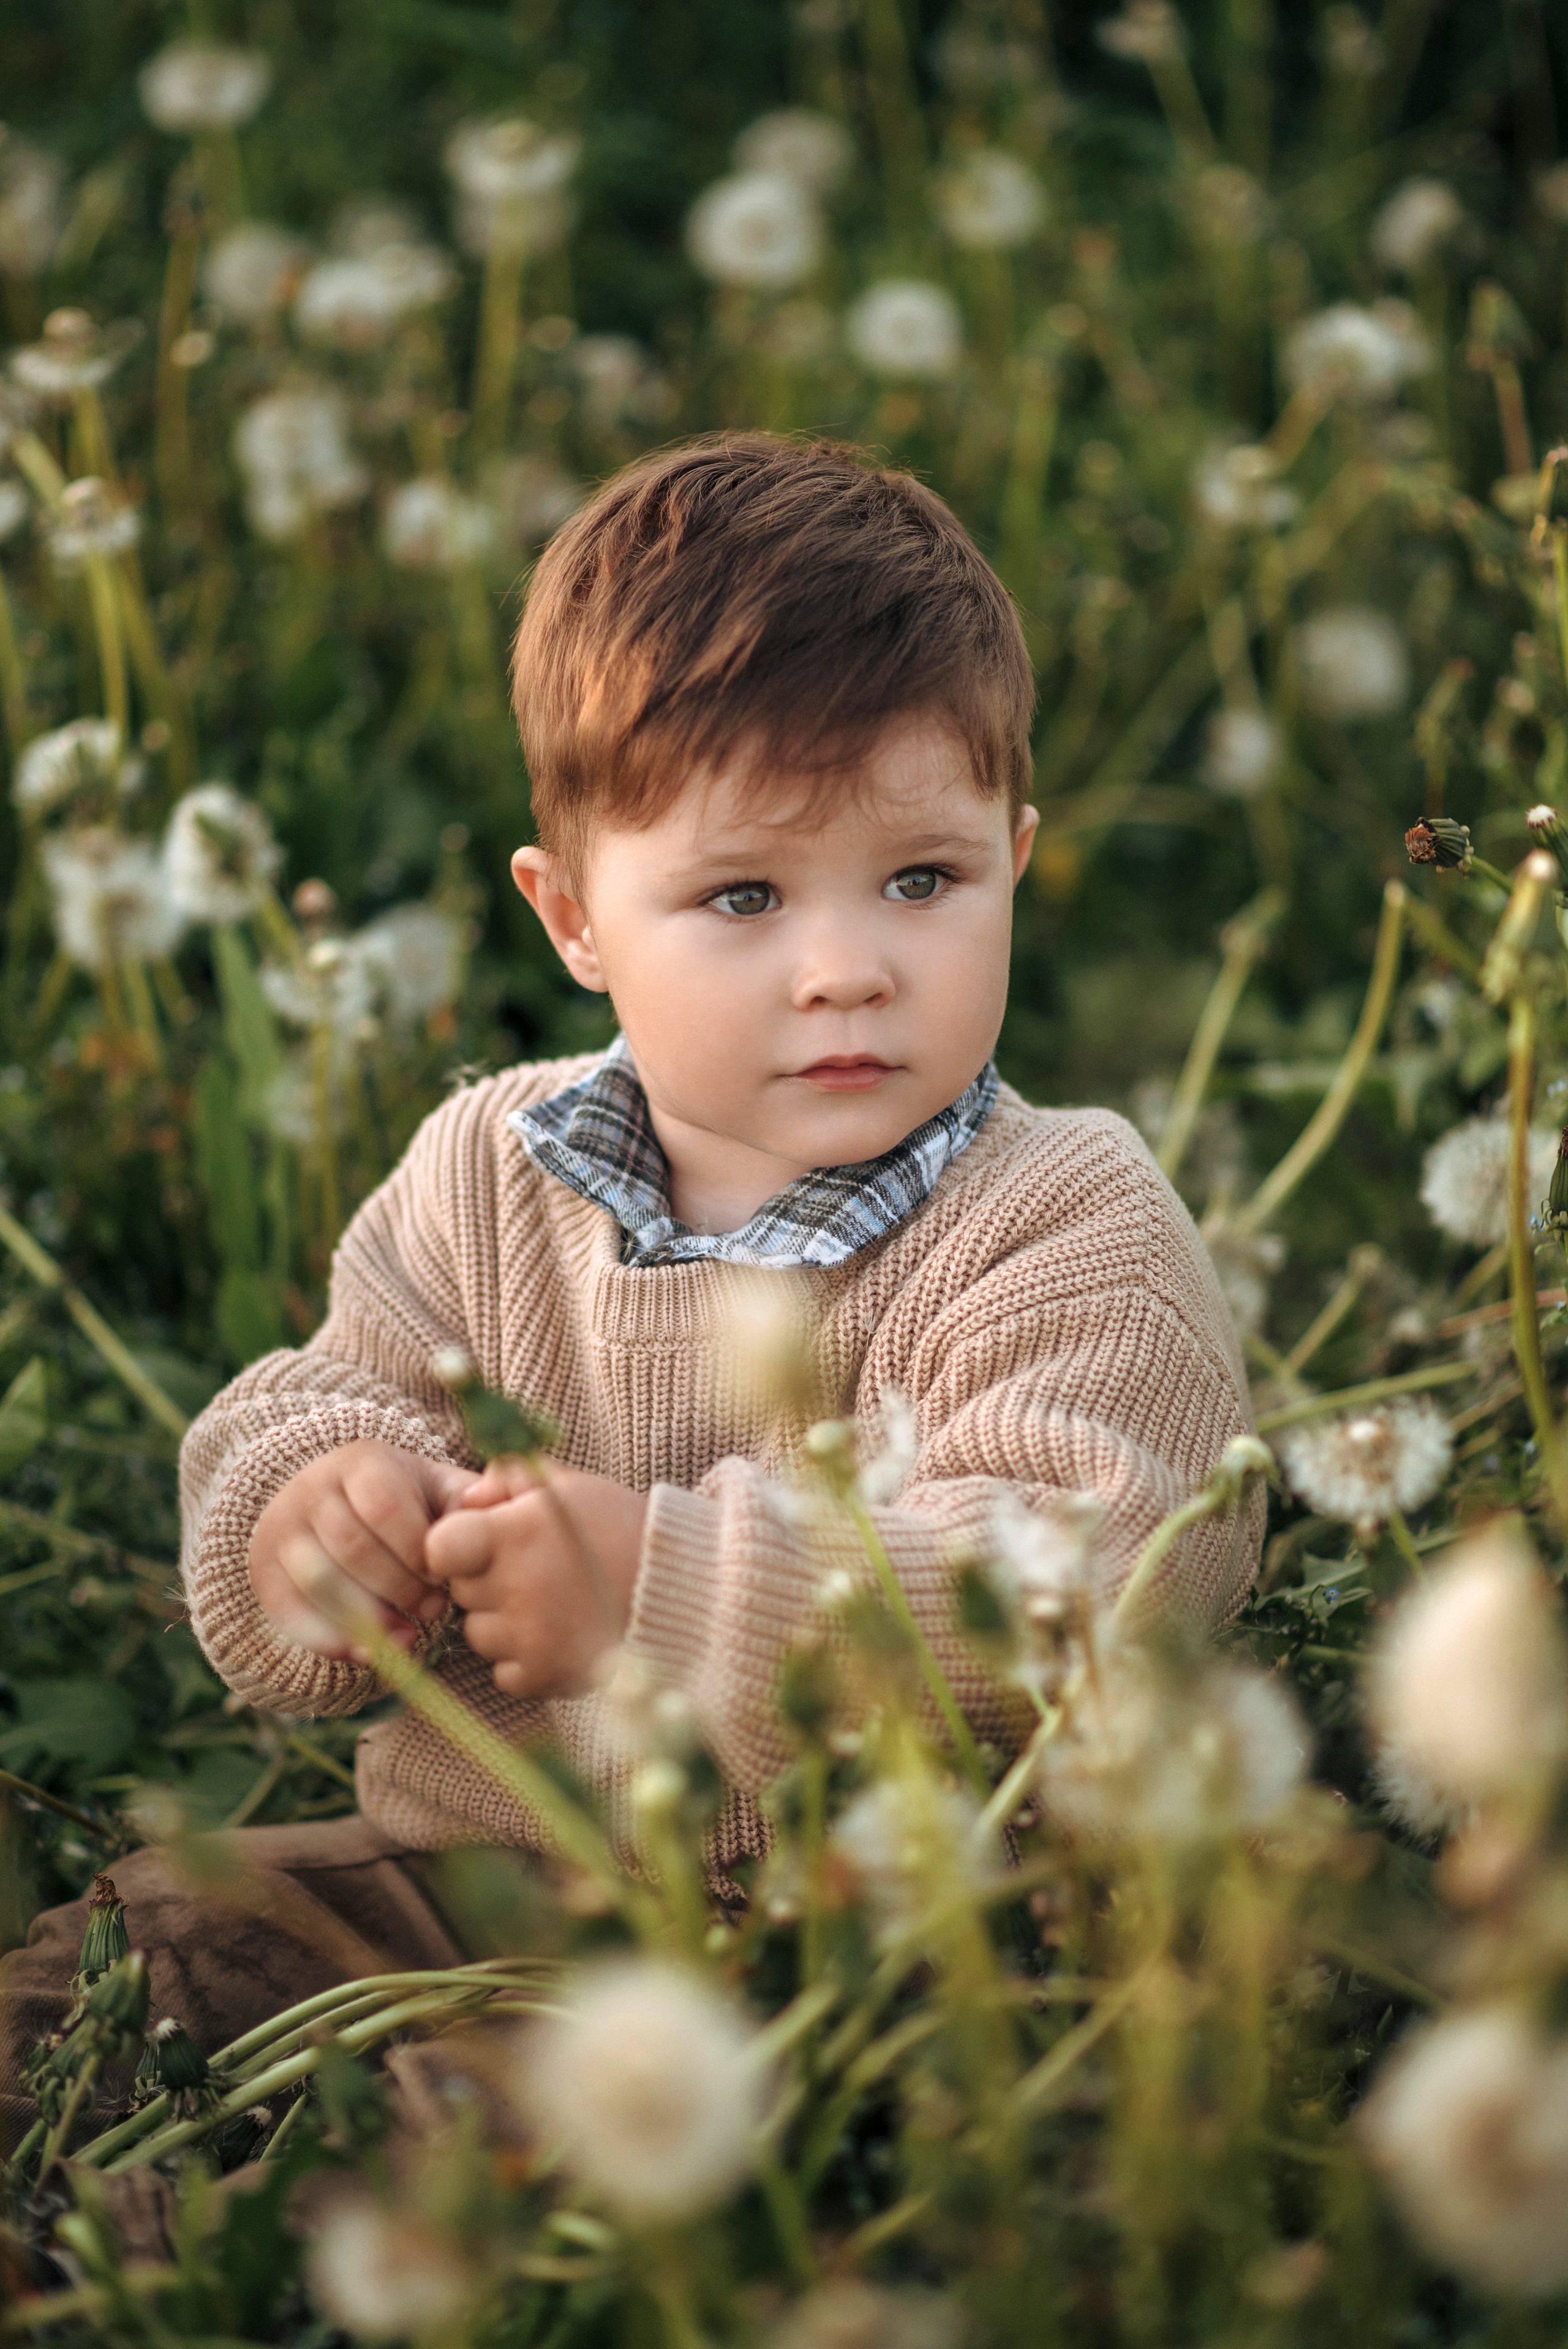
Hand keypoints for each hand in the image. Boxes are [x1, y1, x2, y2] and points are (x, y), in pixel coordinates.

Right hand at [250, 1440, 478, 1658]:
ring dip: (368, 1618)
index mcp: (362, 1463)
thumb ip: (468, 1499)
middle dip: (399, 1587)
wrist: (329, 1499)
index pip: (385, 1508)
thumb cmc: (403, 1500)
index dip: (418, 1551)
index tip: (444, 1575)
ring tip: (406, 1638)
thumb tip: (488, 1505)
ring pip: (319, 1581)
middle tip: (432, 1609)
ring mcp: (283, 1529)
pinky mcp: (265, 1570)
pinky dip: (330, 1640)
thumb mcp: (435, 1488)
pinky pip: (290, 1612)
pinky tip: (366, 1653)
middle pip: (353, 1548)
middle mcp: (313, 1489)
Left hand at [424, 1458, 649, 1699]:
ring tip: (549, 1604)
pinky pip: (504, 1673)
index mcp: (516, 1535)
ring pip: (478, 1635)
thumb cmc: (620, 1529)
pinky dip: (522, 1660)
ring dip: (501, 1622)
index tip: (478, 1545)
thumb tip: (469, 1497)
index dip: (453, 1545)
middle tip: (531, 1570)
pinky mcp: (545, 1677)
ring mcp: (530, 1639)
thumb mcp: (569, 1487)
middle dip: (484, 1579)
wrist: (678, 1588)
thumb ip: (511, 1477)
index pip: (439, 1548)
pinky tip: (556, 1635)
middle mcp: (516, 1589)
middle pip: (460, 1591)